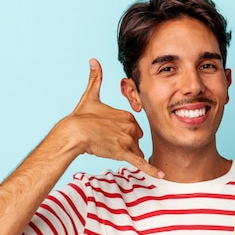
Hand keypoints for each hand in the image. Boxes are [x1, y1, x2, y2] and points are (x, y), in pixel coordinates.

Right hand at [56, 58, 163, 177]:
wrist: (73, 132)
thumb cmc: (80, 116)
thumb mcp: (91, 95)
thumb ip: (96, 78)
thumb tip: (93, 60)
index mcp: (126, 115)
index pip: (133, 128)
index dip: (123, 132)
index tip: (110, 132)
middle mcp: (130, 127)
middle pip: (136, 140)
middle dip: (126, 143)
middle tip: (107, 141)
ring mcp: (127, 140)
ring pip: (136, 151)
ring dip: (127, 153)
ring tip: (110, 150)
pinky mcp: (123, 152)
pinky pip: (141, 162)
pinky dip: (151, 169)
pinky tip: (161, 175)